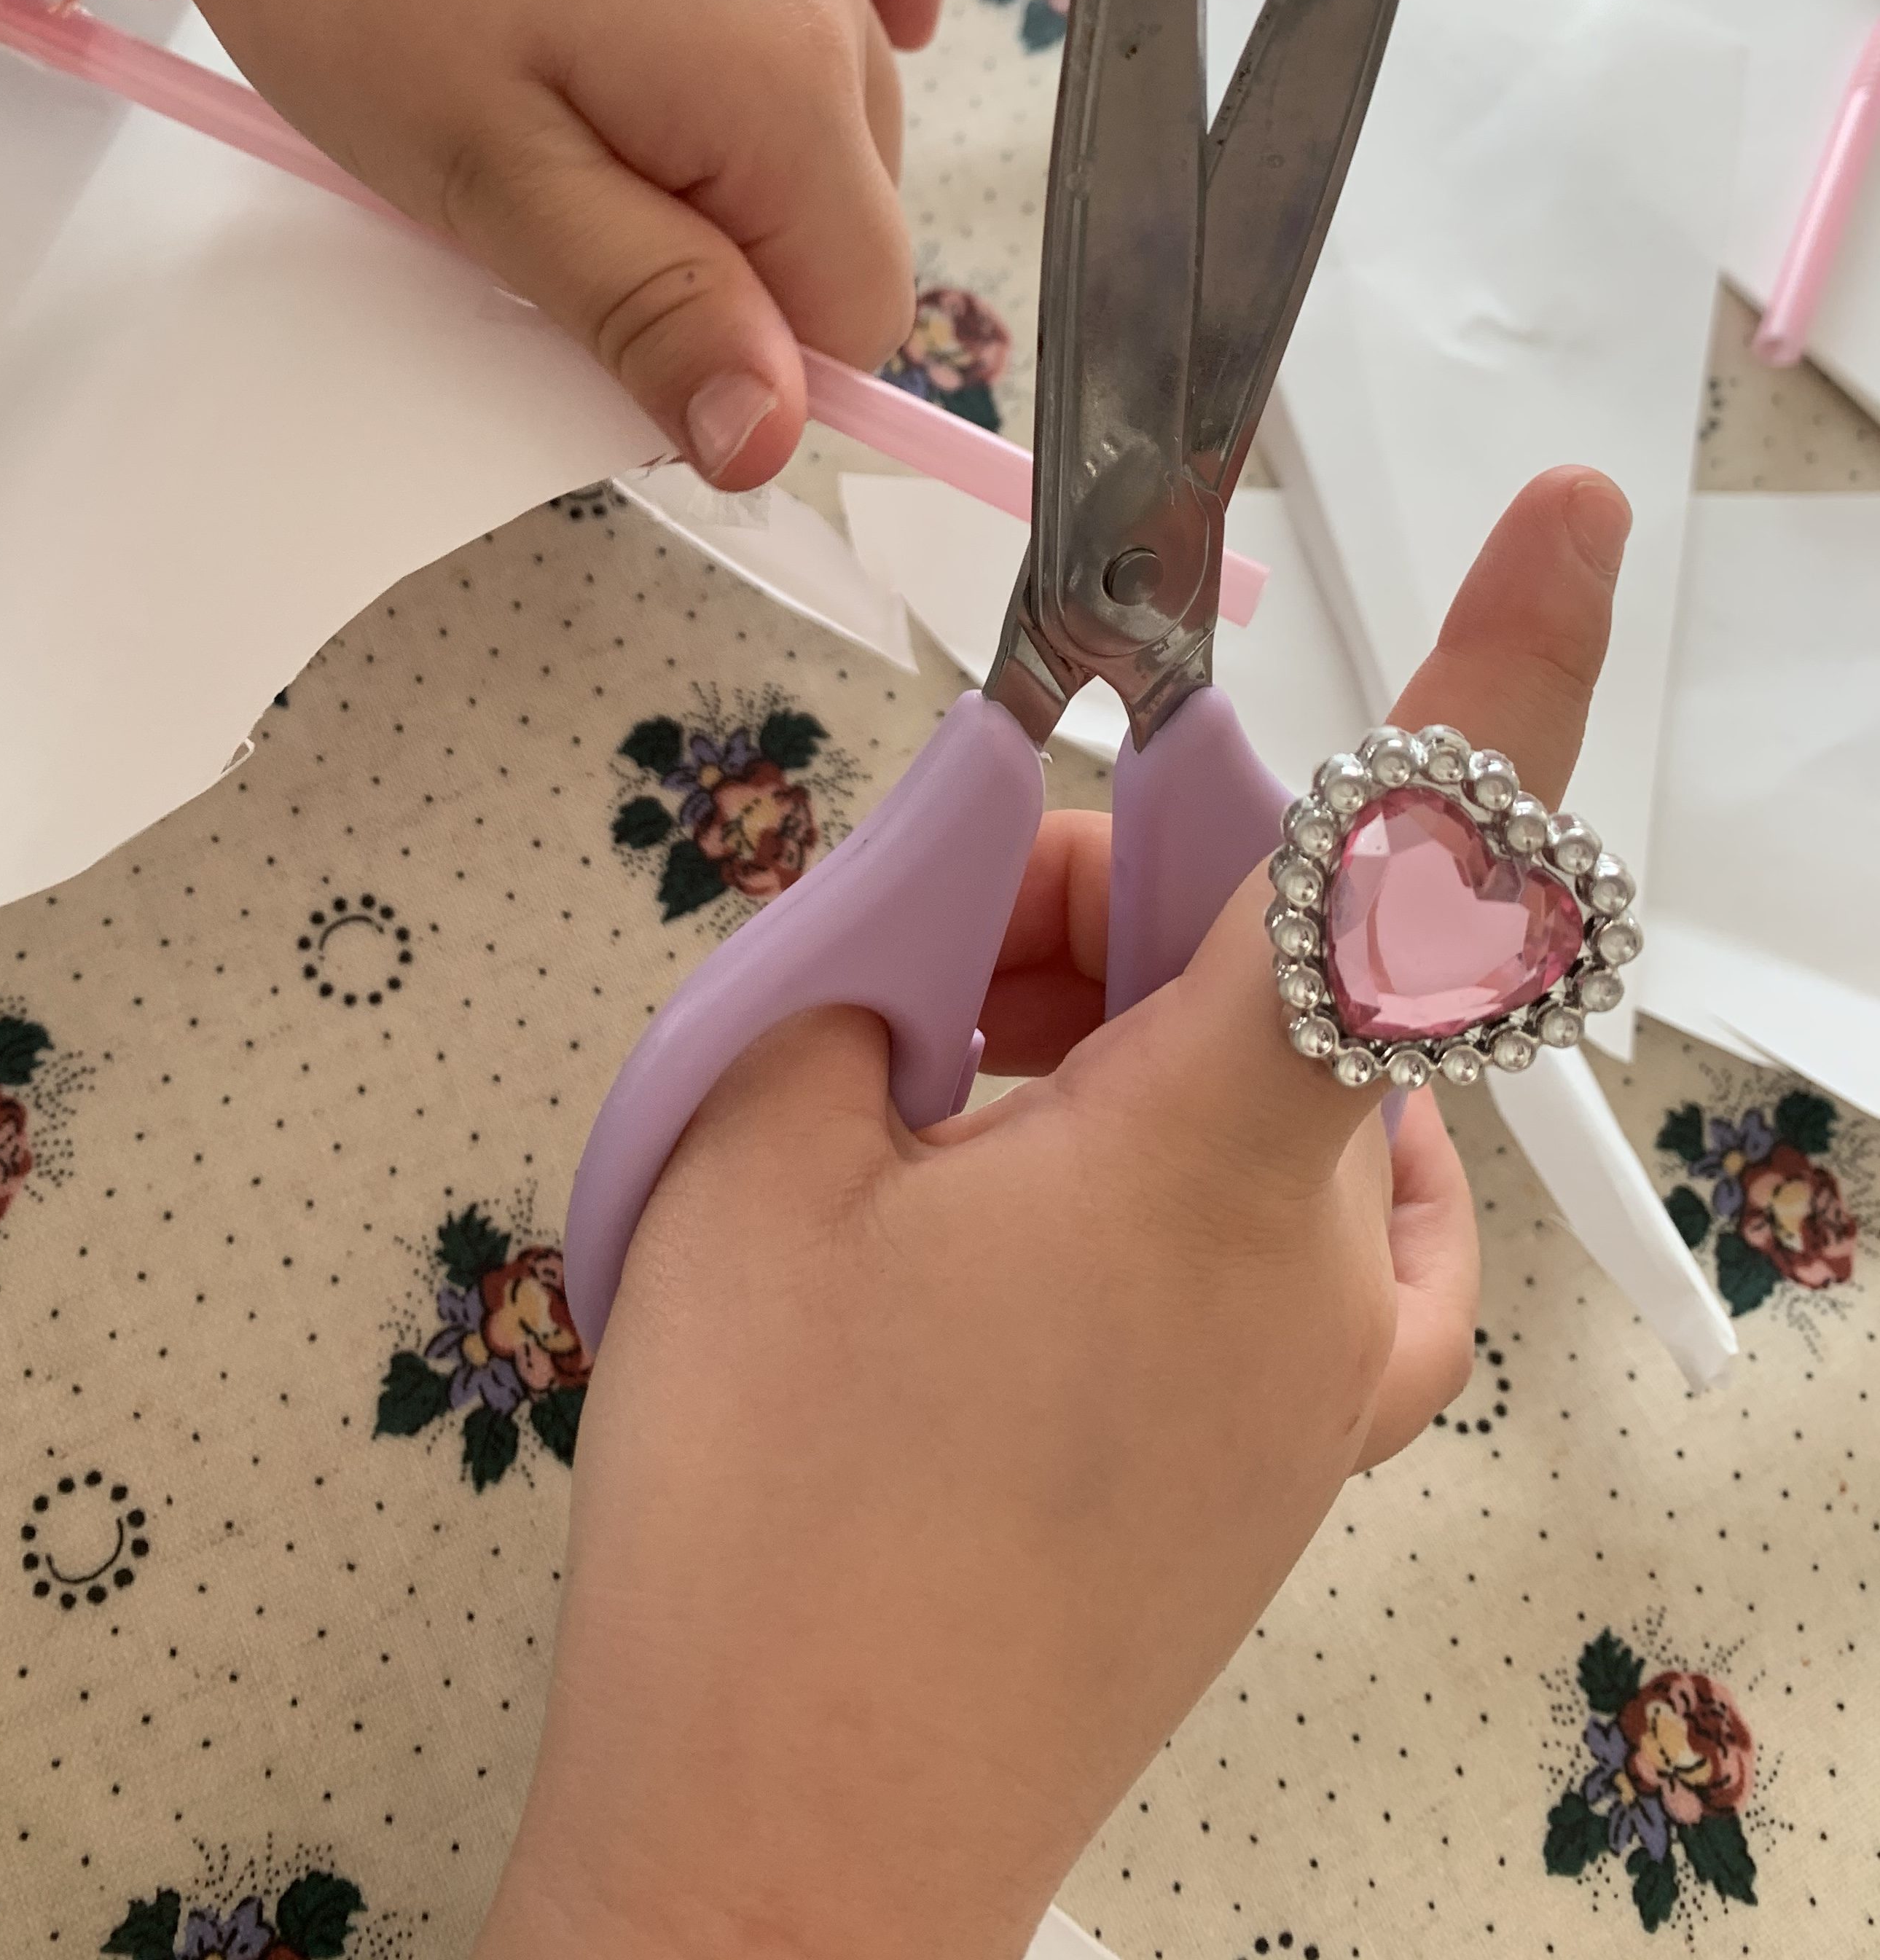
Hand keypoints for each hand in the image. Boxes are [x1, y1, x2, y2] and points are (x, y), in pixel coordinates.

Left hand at [37, 0, 964, 484]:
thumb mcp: (485, 178)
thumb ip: (650, 308)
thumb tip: (776, 442)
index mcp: (784, 84)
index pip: (855, 312)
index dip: (745, 362)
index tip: (606, 328)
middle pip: (844, 215)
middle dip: (729, 263)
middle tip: (549, 223)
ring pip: (828, 109)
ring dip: (729, 156)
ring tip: (562, 112)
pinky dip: (814, 14)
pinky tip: (751, 36)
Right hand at [477, 467, 1629, 1959]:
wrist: (785, 1853)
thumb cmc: (764, 1505)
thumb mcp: (764, 1156)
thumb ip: (874, 958)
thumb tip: (965, 881)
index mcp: (1215, 1166)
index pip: (1399, 870)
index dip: (1503, 671)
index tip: (1578, 516)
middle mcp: (1326, 1264)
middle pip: (1274, 966)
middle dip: (1106, 905)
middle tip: (915, 972)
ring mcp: (1327, 1381)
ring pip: (1278, 1089)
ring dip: (1127, 1033)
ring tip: (930, 1116)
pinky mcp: (1292, 1464)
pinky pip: (1308, 1231)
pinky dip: (1204, 1147)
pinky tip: (1059, 1176)